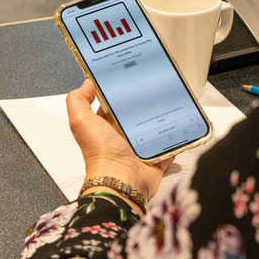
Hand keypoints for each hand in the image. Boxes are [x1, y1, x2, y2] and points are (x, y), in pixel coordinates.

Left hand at [66, 80, 172, 202]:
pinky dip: (174, 137)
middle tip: (156, 86)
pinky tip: (180, 124)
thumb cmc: (101, 154)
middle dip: (145, 102)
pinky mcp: (156, 157)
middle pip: (136, 113)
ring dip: (161, 117)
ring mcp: (140, 147)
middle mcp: (122, 136)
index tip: (131, 76)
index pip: (113, 103)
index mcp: (106, 126)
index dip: (120, 90)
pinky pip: (168, 144)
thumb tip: (86, 84)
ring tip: (171, 102)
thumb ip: (78, 101)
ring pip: (154, 126)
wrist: (122, 181)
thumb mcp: (81, 122)